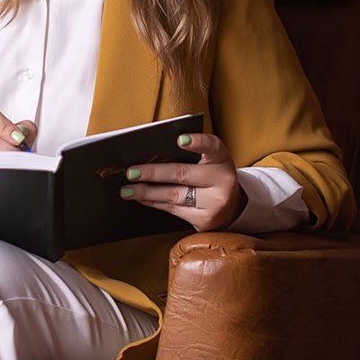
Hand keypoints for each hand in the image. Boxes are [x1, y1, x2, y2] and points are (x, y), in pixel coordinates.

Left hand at [120, 131, 244, 230]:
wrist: (232, 208)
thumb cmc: (212, 178)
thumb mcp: (210, 162)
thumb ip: (190, 155)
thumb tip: (152, 154)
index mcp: (222, 160)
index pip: (212, 146)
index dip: (197, 142)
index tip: (179, 139)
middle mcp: (223, 181)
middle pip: (182, 174)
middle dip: (153, 173)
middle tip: (131, 172)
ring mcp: (215, 203)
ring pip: (174, 196)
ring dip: (147, 192)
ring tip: (128, 190)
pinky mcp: (204, 220)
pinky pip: (173, 210)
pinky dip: (154, 202)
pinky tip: (141, 198)